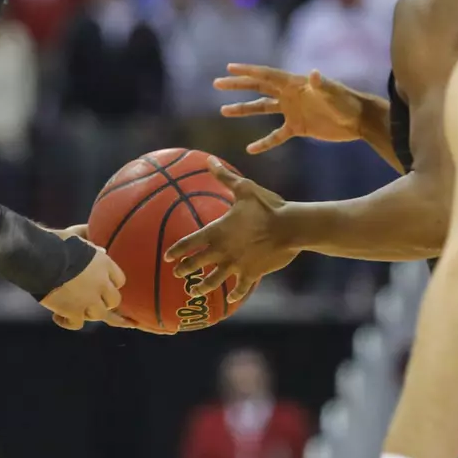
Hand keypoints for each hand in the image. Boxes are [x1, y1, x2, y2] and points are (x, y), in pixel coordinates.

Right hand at [39, 238, 125, 330]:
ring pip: (99, 315)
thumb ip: (91, 246)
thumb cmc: (56, 243)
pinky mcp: (73, 312)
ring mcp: (88, 301)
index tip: (103, 284)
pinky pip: (77, 324)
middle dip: (104, 301)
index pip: (119, 280)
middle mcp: (101, 284)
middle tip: (92, 300)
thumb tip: (102, 250)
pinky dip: (68, 322)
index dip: (111, 283)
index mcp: (104, 264)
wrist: (38, 258)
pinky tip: (58, 317)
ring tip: (77, 310)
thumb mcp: (77, 238)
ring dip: (89, 312)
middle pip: (114, 300)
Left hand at [164, 162, 295, 303]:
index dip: (177, 250)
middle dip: (184, 270)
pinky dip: (235, 293)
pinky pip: (240, 287)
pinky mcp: (252, 273)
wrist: (290, 227)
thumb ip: (224, 176)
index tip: (167, 257)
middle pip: (197, 264)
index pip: (189, 243)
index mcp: (217, 231)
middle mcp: (222, 251)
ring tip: (194, 291)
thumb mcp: (244, 188)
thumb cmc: (267, 207)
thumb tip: (210, 160)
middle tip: (176, 274)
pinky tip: (231, 298)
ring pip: (214, 280)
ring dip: (203, 287)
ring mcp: (236, 264)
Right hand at [216, 63, 366, 153]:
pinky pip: (276, 136)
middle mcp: (290, 95)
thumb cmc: (347, 103)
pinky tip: (250, 149)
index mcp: (294, 84)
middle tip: (217, 83)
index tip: (229, 68)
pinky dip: (264, 142)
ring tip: (224, 111)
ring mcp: (292, 111)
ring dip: (244, 110)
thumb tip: (313, 73)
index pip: (266, 76)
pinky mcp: (298, 127)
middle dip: (238, 85)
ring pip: (262, 109)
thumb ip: (322, 85)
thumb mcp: (333, 94)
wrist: (359, 120)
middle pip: (258, 88)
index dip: (248, 71)